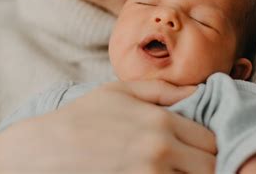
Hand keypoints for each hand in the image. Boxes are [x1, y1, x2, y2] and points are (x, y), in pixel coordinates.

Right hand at [0, 80, 216, 173]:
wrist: (44, 151)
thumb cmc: (82, 118)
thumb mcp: (120, 91)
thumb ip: (163, 89)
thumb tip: (200, 90)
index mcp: (160, 122)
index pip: (211, 141)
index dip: (209, 145)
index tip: (200, 148)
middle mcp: (160, 152)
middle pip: (210, 167)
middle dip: (206, 165)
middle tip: (192, 163)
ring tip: (175, 168)